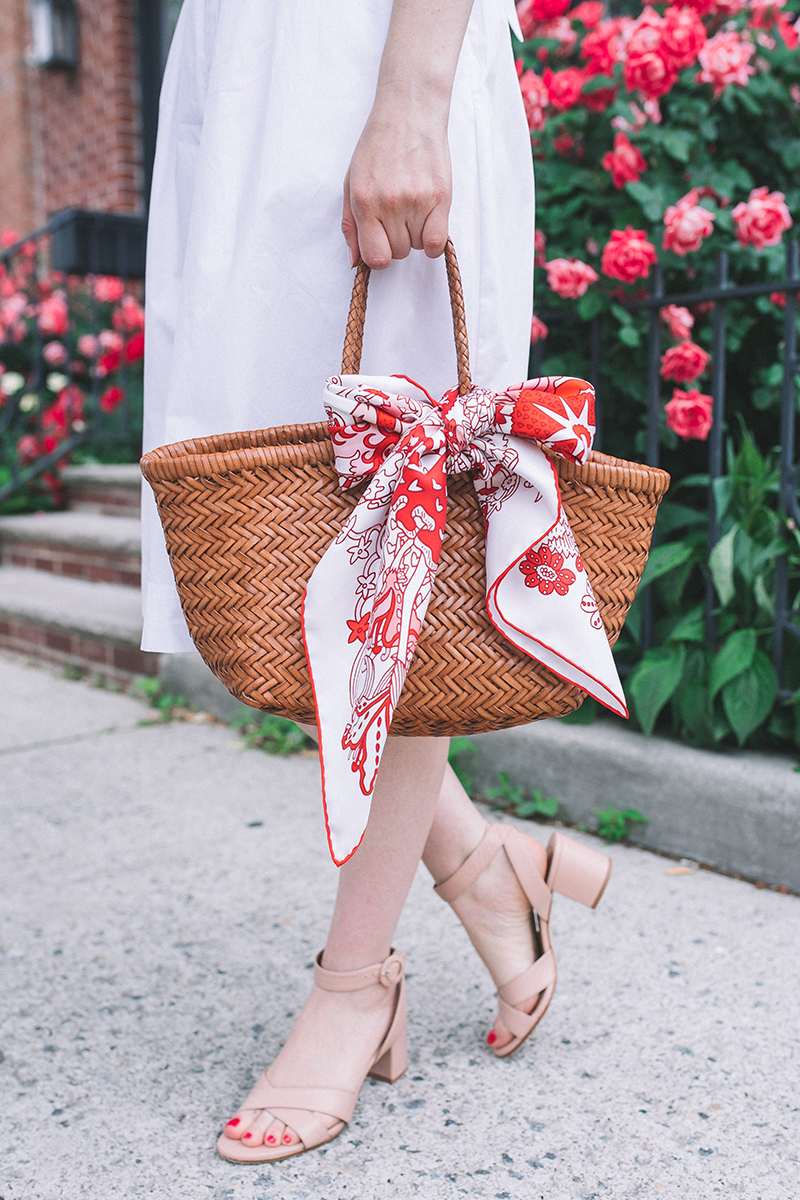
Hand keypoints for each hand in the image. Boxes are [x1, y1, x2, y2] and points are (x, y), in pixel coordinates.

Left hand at [342, 107, 451, 270]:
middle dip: (397, 240)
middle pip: (398, 253)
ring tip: (413, 206)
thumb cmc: (378, 147)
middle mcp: (390, 204)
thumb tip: (356, 263)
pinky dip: (434, 240)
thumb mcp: (352, 182)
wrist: (409, 111)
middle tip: (398, 214)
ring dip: (416, 234)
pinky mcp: (441, 197)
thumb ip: (351, 225)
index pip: (375, 258)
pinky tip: (429, 222)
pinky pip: (437, 243)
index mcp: (365, 202)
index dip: (379, 255)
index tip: (382, 243)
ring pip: (417, 247)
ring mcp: (416, 201)